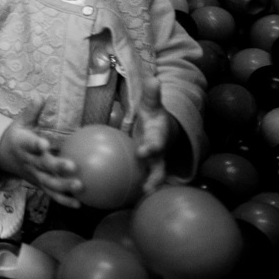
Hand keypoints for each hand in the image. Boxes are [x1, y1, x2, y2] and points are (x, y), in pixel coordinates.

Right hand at [0, 99, 81, 208]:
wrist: (3, 157)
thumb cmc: (17, 137)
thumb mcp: (20, 122)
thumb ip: (32, 112)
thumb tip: (41, 96)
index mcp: (22, 144)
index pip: (28, 144)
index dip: (36, 145)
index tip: (45, 144)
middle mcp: (28, 161)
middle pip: (42, 165)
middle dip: (56, 167)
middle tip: (73, 166)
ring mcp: (33, 175)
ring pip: (48, 182)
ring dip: (63, 186)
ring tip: (80, 186)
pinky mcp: (39, 185)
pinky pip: (51, 194)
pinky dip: (63, 200)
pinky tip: (79, 204)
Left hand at [133, 76, 171, 193]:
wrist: (165, 130)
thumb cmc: (155, 117)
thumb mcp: (153, 104)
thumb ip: (152, 94)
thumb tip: (154, 78)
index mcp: (160, 137)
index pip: (157, 143)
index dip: (152, 147)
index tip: (144, 151)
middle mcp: (160, 154)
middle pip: (159, 168)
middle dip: (155, 177)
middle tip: (148, 187)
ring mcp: (154, 164)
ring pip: (152, 178)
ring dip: (147, 188)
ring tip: (137, 199)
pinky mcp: (147, 169)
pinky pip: (140, 179)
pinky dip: (132, 187)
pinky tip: (114, 195)